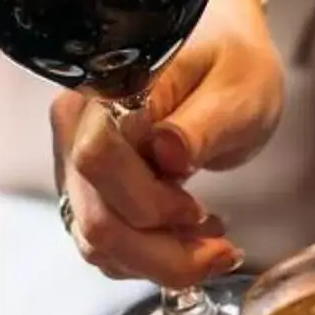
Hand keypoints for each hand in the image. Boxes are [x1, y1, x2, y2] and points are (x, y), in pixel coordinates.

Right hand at [50, 0, 279, 286]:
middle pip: (97, 219)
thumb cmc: (230, 61)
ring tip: (213, 243)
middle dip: (163, 252)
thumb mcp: (237, 88)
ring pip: (99, 243)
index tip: (201, 211)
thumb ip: (202, 124)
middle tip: (223, 250)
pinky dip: (151, 256)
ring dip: (160, 260)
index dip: (149, 202)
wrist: (218, 55)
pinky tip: (189, 238)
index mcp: (107, 91)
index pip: (98, 161)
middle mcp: (77, 129)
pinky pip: (108, 246)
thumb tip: (167, 153)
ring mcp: (76, 165)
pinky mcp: (89, 192)